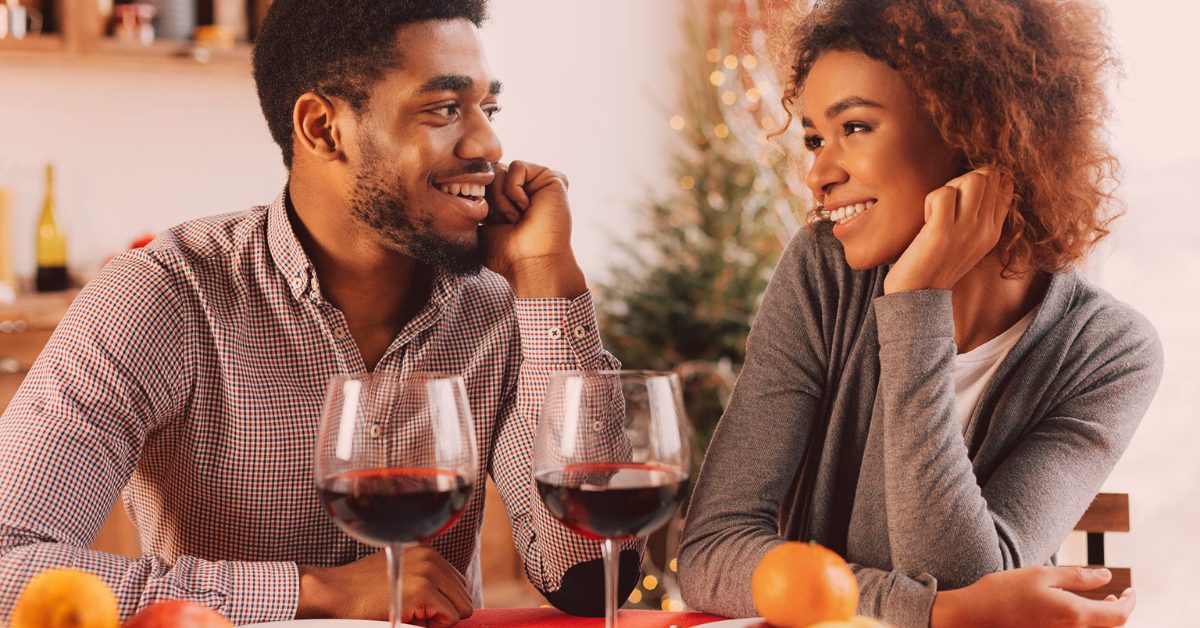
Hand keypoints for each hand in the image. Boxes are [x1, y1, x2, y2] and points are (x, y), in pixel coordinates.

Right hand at [297, 546, 472, 626]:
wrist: (334, 593)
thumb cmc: (362, 589)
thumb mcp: (399, 574)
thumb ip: (426, 579)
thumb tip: (452, 600)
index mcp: (428, 551)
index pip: (458, 584)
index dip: (442, 602)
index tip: (418, 606)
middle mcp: (431, 557)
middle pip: (463, 595)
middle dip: (444, 610)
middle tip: (414, 613)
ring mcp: (428, 572)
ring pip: (461, 607)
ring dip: (440, 617)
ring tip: (411, 613)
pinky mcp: (424, 591)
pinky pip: (450, 617)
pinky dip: (435, 625)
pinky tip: (410, 617)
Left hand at [481, 160, 586, 297]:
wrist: (531, 263)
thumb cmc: (507, 253)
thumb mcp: (481, 226)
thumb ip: (475, 204)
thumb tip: (461, 184)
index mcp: (509, 200)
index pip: (482, 182)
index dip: (481, 201)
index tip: (493, 224)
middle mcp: (525, 189)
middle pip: (490, 173)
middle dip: (491, 200)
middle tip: (508, 222)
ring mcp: (538, 183)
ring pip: (500, 169)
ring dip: (502, 199)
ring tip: (517, 218)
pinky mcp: (551, 178)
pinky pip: (517, 166)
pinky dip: (514, 190)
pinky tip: (527, 208)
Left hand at [883, 166, 1013, 294]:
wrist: (918, 296)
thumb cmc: (935, 264)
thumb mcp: (968, 241)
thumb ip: (978, 216)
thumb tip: (982, 182)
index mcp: (993, 231)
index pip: (1005, 185)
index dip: (983, 178)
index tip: (961, 196)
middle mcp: (985, 229)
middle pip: (988, 176)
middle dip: (963, 179)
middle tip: (947, 202)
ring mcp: (966, 230)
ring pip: (972, 179)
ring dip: (949, 186)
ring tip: (938, 210)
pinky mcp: (942, 232)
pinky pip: (943, 194)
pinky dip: (931, 199)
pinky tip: (927, 219)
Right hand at [931, 566, 1134, 626]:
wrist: (974, 617)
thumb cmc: (1005, 591)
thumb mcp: (1042, 574)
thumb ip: (1077, 577)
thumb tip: (1106, 576)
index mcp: (1074, 614)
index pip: (1119, 615)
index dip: (1130, 602)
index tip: (1130, 590)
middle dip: (1118, 612)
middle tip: (1117, 596)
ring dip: (1102, 620)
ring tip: (1100, 604)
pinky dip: (1084, 624)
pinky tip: (1075, 613)